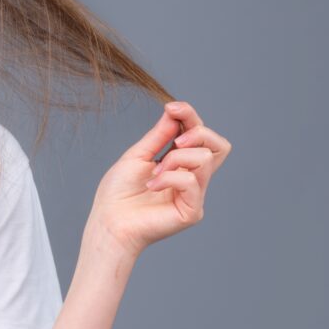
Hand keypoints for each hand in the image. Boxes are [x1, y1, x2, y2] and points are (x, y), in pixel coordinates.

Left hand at [85, 101, 232, 259]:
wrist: (108, 221)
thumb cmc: (118, 192)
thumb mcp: (138, 155)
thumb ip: (159, 135)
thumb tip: (174, 111)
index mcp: (180, 164)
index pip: (201, 136)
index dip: (192, 117)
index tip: (172, 107)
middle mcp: (192, 178)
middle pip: (219, 146)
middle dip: (198, 132)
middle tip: (175, 141)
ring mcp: (194, 195)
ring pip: (205, 158)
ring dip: (175, 158)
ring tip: (154, 173)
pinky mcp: (192, 210)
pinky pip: (191, 180)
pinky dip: (169, 177)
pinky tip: (151, 187)